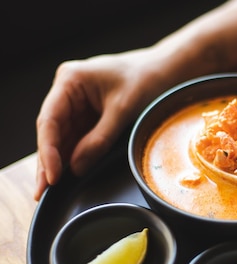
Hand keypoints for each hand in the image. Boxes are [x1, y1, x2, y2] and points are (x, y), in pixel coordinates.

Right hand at [35, 48, 169, 199]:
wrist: (166, 71)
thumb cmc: (147, 80)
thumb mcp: (123, 111)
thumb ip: (98, 140)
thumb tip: (76, 169)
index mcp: (70, 80)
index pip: (49, 120)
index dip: (48, 151)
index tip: (52, 176)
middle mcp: (67, 92)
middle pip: (51, 132)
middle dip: (48, 162)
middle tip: (43, 192)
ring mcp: (76, 105)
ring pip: (61, 139)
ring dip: (57, 164)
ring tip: (48, 191)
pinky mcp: (87, 117)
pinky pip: (75, 140)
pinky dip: (71, 158)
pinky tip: (65, 177)